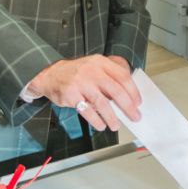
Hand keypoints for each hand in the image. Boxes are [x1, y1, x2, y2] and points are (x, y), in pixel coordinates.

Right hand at [26, 55, 141, 131]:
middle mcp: (92, 71)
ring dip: (112, 117)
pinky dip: (96, 120)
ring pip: (102, 103)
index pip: (122, 76)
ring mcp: (81, 82)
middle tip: (134, 116)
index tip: (138, 103)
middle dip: (128, 106)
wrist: (49, 74)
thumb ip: (110, 75)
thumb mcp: (94, 66)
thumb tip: (129, 94)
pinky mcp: (71, 94)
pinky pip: (87, 111)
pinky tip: (101, 125)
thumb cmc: (76, 73)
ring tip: (116, 125)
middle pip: (116, 90)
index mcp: (100, 62)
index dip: (133, 91)